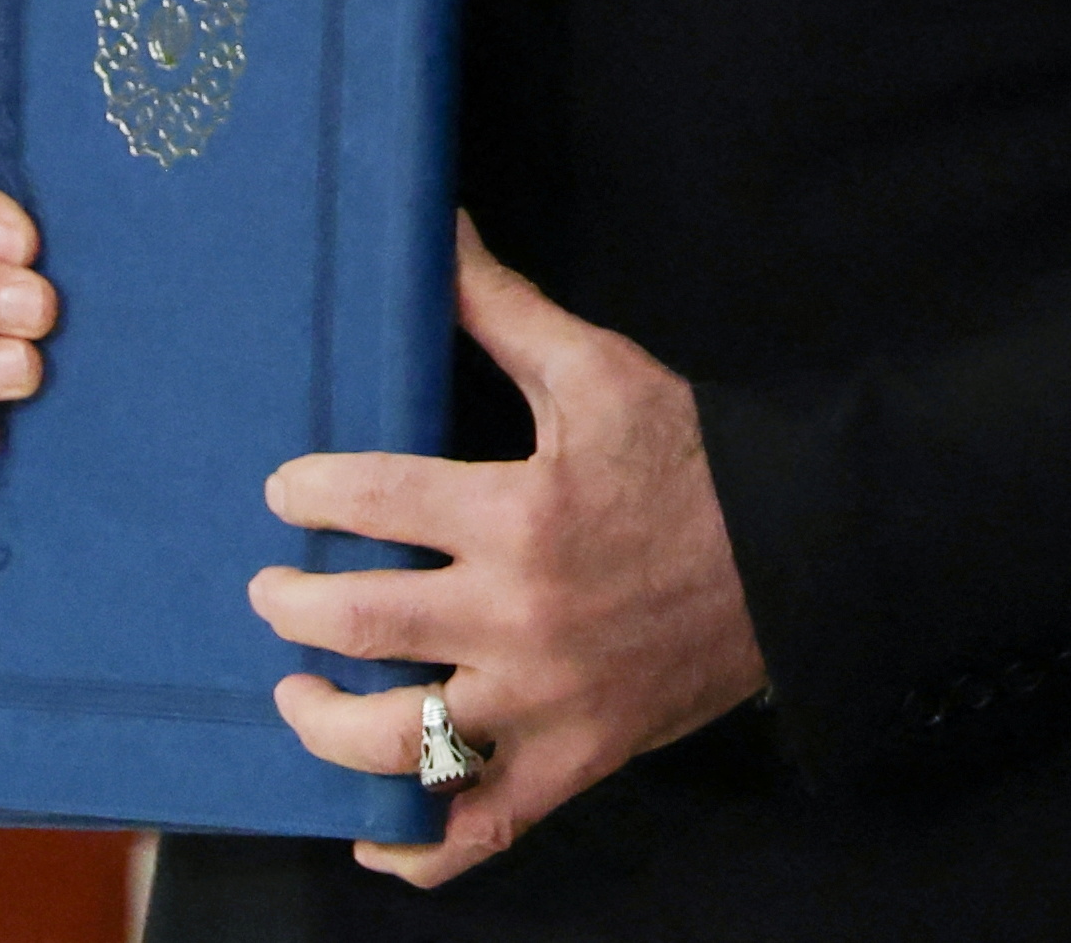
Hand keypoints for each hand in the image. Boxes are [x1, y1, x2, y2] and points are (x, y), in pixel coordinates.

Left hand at [248, 221, 767, 881]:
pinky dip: (416, 843)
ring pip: (399, 742)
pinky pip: (478, 828)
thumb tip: (436, 225)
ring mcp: (545, 703)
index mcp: (517, 513)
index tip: (285, 497)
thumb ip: (501, 307)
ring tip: (299, 697)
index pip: (372, 503)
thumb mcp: (599, 371)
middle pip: (363, 628)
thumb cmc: (691, 458)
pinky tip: (369, 828)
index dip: (309, 497)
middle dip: (295, 610)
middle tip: (272, 594)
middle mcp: (519, 617)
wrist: (798, 553)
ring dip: (325, 725)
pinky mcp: (576, 763)